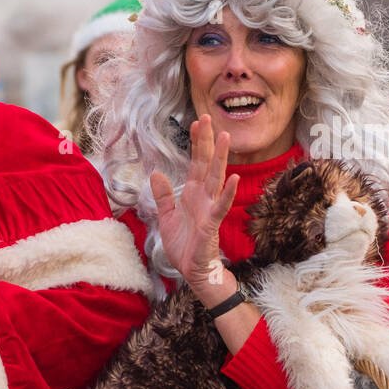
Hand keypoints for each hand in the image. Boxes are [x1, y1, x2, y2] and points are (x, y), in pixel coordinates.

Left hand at [149, 116, 237, 291]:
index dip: (196, 143)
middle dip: (206, 142)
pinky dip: (227, 192)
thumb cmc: (183, 245)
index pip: (195, 163)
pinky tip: (232, 177)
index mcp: (192, 194)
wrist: (191, 270)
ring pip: (216, 178)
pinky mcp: (212, 223)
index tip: (196, 123)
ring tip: (225, 137)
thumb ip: (164, 196)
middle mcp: (203, 197)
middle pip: (206, 164)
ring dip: (220, 158)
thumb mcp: (166, 217)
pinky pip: (221, 205)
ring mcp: (210, 208)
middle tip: (207, 118)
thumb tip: (156, 173)